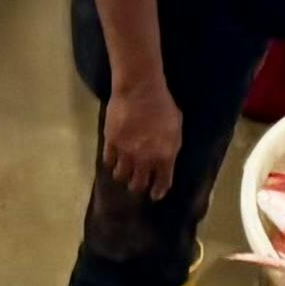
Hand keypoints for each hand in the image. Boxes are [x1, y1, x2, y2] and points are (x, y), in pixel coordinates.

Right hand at [101, 77, 184, 200]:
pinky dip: (111, 163)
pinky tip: (113, 160)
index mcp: (165, 156)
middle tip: (137, 183)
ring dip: (123, 176)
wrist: (139, 90)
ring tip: (123, 173)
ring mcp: (126, 153)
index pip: (162, 183)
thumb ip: (171, 147)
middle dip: (138, 186)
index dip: (158, 191)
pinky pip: (108, 161)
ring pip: (121, 176)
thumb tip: (166, 158)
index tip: (155, 195)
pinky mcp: (111, 143)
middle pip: (138, 184)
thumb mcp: (176, 128)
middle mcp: (145, 160)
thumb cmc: (163, 105)